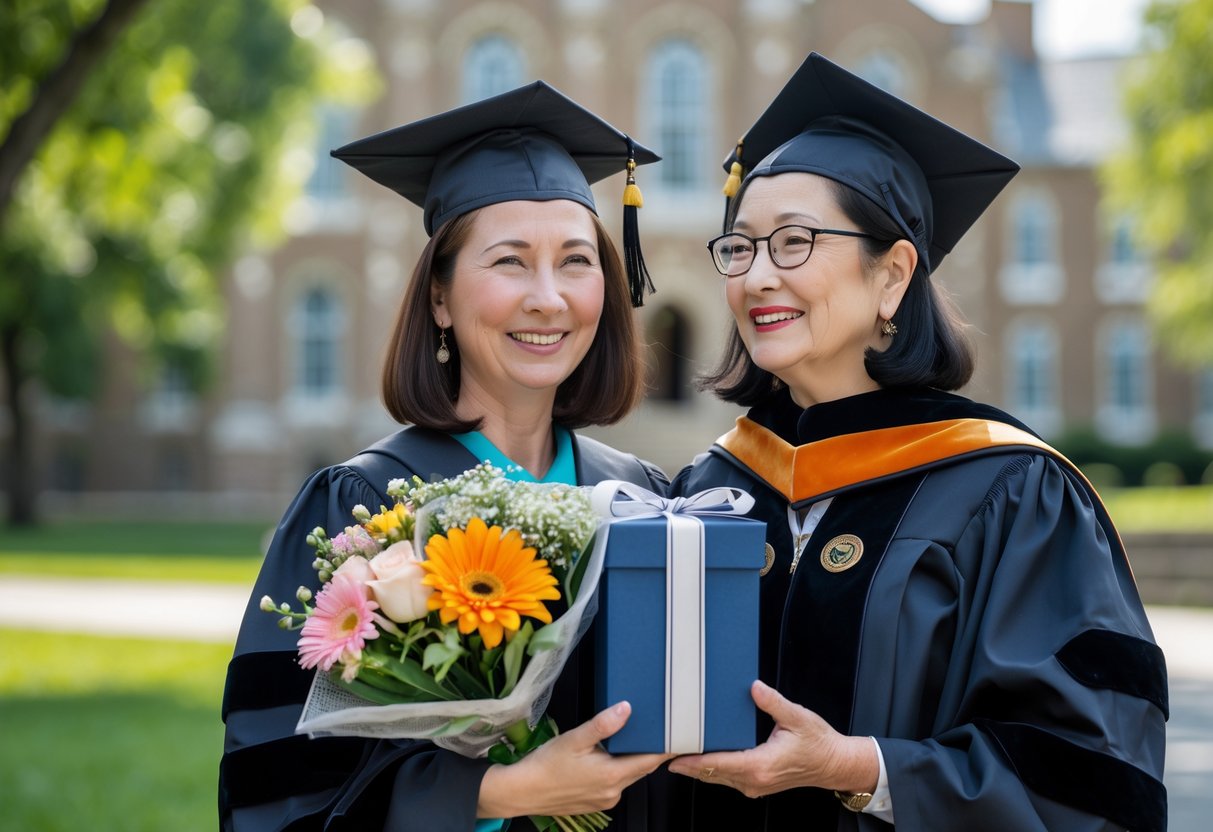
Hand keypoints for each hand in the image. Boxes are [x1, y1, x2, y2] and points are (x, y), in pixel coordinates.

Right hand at [477, 701, 672, 817]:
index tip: (679, 736)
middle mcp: (613, 792)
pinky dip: (615, 771)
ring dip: (630, 760)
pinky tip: (604, 758)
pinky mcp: (595, 804)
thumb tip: (626, 708)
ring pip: (628, 776)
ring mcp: (604, 800)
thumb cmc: (545, 765)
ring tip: (629, 739)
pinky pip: (614, 785)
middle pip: (641, 768)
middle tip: (658, 730)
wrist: (521, 791)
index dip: (666, 748)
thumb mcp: (575, 738)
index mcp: (612, 775)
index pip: (651, 760)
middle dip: (649, 751)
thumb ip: (603, 724)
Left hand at [667, 680, 877, 798]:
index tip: (673, 756)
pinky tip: (702, 759)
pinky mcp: (758, 784)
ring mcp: (756, 785)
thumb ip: (772, 702)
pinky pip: (728, 779)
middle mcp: (754, 780)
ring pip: (718, 779)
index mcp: (760, 765)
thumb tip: (754, 687)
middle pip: (712, 774)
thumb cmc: (818, 743)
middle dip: (688, 764)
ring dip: (698, 768)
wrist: (835, 764)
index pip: (718, 764)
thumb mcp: (797, 717)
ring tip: (676, 753)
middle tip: (663, 751)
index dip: (693, 760)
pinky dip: (712, 769)